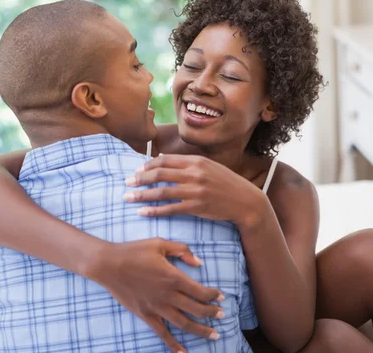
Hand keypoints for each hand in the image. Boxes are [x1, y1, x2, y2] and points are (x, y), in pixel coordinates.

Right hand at [92, 238, 223, 352]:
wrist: (108, 265)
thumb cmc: (134, 251)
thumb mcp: (160, 243)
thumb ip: (182, 250)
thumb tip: (199, 263)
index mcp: (174, 277)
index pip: (200, 291)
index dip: (214, 295)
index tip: (221, 296)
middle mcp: (168, 295)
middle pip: (196, 309)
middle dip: (212, 314)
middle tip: (222, 315)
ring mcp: (156, 307)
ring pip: (184, 324)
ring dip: (201, 330)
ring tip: (214, 335)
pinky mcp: (145, 315)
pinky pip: (162, 333)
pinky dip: (173, 344)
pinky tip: (183, 352)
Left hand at [123, 154, 269, 229]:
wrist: (245, 201)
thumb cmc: (226, 183)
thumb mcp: (209, 167)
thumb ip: (187, 164)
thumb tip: (161, 159)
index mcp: (196, 161)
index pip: (165, 160)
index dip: (147, 165)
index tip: (136, 170)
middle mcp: (195, 174)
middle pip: (160, 174)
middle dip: (139, 178)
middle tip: (126, 183)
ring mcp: (195, 191)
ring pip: (162, 192)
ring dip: (142, 195)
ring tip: (128, 198)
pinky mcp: (197, 207)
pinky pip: (170, 209)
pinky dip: (154, 211)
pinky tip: (143, 213)